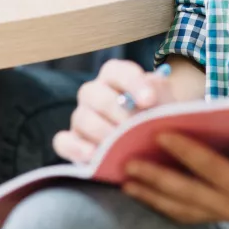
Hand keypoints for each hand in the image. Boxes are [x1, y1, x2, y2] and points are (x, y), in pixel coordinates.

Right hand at [53, 60, 175, 164]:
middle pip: (96, 94)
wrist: (153, 139)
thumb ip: (159, 93)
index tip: (149, 100)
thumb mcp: (164, 100)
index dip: (133, 84)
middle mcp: (94, 91)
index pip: (119, 72)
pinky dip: (77, 149)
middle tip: (135, 128)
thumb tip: (149, 97)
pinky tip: (95, 156)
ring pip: (82, 118)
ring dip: (102, 132)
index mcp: (115, 75)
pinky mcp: (72, 140)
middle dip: (118, 112)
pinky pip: (63, 141)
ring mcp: (81, 116)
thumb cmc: (158, 115)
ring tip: (120, 145)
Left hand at [122, 131, 228, 226]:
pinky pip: (185, 213)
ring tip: (125, 183)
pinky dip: (161, 206)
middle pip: (186, 193)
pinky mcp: (218, 214)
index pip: (211, 168)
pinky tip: (143, 195)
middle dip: (155, 179)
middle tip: (127, 163)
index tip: (162, 133)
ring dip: (151, 196)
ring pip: (180, 208)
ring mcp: (222, 212)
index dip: (186, 151)